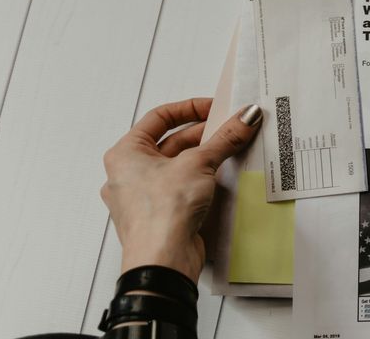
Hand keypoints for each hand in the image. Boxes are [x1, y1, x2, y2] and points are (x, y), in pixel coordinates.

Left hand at [101, 98, 261, 281]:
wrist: (162, 261)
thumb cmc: (160, 214)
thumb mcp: (198, 164)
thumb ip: (224, 138)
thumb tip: (244, 118)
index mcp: (124, 153)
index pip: (159, 118)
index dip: (190, 109)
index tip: (215, 108)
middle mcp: (129, 174)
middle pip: (171, 142)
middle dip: (204, 135)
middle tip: (231, 129)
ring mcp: (144, 197)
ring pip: (178, 167)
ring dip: (204, 158)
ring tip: (230, 150)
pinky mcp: (161, 216)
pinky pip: (182, 188)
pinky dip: (201, 180)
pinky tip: (220, 178)